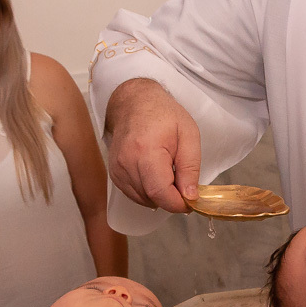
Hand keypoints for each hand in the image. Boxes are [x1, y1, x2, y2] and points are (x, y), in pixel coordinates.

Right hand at [104, 79, 200, 211]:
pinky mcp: (114, 174)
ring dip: (160, 195)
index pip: (160, 192)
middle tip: (184, 184)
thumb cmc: (164, 115)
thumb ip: (190, 168)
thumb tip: (190, 196)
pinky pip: (134, 194)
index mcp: (146, 151)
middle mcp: (127, 163)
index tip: (191, 201)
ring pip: (143, 199)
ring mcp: (117, 169)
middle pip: (152, 198)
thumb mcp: (189, 135)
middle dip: (172, 199)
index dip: (178, 203)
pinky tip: (156, 175)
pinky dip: (149, 192)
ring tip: (170, 174)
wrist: (134, 103)